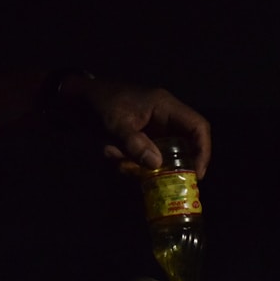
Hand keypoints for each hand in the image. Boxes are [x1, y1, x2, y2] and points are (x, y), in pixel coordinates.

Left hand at [61, 78, 211, 178]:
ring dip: (143, 165)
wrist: (76, 99)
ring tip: (121, 162)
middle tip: (162, 182)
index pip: (198, 127)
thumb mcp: (116, 124)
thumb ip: (135, 144)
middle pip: (184, 145)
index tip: (197, 173)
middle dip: (171, 165)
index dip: (203, 150)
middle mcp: (164, 118)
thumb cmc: (100, 103)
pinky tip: (111, 155)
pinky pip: (145, 157)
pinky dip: (130, 163)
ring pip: (161, 155)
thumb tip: (156, 164)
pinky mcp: (140, 138)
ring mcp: (152, 129)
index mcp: (166, 107)